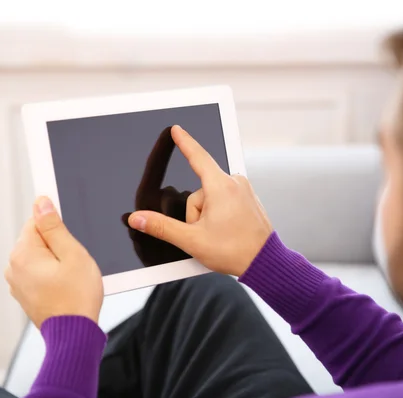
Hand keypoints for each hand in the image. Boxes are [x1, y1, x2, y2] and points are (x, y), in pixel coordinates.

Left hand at [6, 197, 103, 327]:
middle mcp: (13, 266)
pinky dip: (50, 276)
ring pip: (38, 257)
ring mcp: (16, 283)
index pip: (36, 221)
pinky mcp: (24, 294)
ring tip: (70, 278)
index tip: (70, 241)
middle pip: (36, 239)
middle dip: (56, 246)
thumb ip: (54, 227)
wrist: (74, 333)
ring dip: (54, 261)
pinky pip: (37, 274)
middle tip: (73, 263)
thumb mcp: (73, 254)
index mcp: (23, 253)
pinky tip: (64, 287)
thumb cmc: (77, 296)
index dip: (58, 227)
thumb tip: (41, 203)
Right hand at [128, 125, 272, 276]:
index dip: (184, 142)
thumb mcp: (191, 240)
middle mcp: (234, 183)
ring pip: (211, 198)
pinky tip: (227, 231)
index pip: (197, 156)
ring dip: (208, 216)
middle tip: (207, 233)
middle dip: (196, 213)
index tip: (177, 129)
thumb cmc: (235, 251)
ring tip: (220, 235)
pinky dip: (220, 215)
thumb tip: (138, 219)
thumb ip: (161, 227)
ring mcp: (244, 191)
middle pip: (199, 191)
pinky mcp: (249, 199)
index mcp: (221, 187)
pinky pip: (225, 201)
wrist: (264, 263)